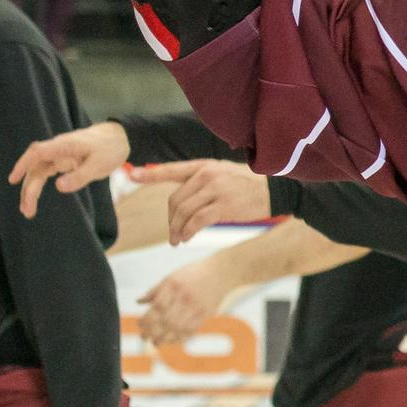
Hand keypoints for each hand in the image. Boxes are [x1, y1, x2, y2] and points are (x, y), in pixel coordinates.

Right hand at [9, 121, 130, 217]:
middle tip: (26, 210)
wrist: (118, 137)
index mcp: (64, 146)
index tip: (13, 179)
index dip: (23, 165)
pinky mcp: (63, 161)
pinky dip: (39, 184)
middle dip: (28, 188)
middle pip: (35, 167)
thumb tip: (58, 187)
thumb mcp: (99, 165)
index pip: (37, 153)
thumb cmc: (109, 149)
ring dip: (31, 189)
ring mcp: (59, 155)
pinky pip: (46, 172)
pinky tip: (34, 196)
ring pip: (39, 171)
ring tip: (28, 210)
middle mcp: (57, 149)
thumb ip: (79, 176)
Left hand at [139, 256, 232, 343]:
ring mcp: (196, 307)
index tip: (140, 325)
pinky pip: (191, 331)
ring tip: (155, 343)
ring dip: (165, 338)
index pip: (158, 307)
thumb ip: (155, 290)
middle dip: (153, 331)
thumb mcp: (171, 277)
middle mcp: (185, 297)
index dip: (147, 318)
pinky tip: (170, 341)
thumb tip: (138, 302)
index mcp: (174, 286)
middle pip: (167, 320)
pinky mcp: (205, 315)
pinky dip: (179, 338)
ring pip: (178, 328)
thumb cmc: (192, 274)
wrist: (220, 273)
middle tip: (144, 337)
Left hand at [144, 159, 271, 243]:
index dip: (151, 174)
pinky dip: (188, 231)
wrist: (274, 190)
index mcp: (204, 166)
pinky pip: (197, 221)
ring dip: (177, 230)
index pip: (172, 170)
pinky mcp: (224, 205)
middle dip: (170, 219)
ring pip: (184, 212)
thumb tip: (180, 199)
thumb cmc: (246, 185)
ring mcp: (215, 189)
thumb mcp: (222, 174)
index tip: (132, 175)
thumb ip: (201, 181)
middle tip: (172, 234)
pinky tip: (186, 238)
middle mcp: (207, 175)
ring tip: (176, 240)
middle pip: (175, 200)